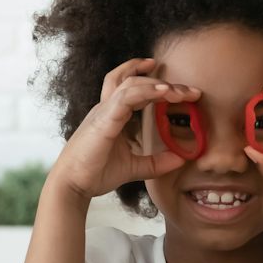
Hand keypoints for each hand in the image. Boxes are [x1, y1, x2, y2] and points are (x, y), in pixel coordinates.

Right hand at [46, 57, 199, 200]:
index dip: (149, 77)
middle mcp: (106, 108)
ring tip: (181, 92)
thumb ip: (156, 163)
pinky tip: (164, 92)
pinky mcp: (104, 119)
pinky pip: (126, 97)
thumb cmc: (95, 174)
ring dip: (158, 84)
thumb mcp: (133, 168)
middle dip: (163, 81)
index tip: (173, 81)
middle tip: (189, 90)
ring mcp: (104, 111)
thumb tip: (181, 159)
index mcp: (111, 114)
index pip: (129, 85)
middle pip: (133, 80)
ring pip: (131, 83)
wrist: (72, 185)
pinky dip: (146, 91)